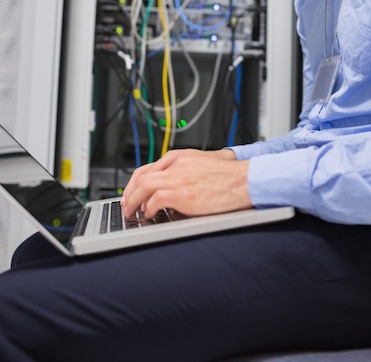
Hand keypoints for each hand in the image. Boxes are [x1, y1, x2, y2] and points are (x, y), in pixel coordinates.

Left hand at [122, 148, 250, 218]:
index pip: (148, 168)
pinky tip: (150, 214)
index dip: (136, 182)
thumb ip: (187, 169)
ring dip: (134, 201)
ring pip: (143, 187)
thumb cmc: (229, 176)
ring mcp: (177, 177)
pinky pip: (154, 200)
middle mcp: (175, 164)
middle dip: (130, 193)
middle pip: (142, 177)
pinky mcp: (180, 192)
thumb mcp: (204, 163)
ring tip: (132, 213)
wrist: (243, 180)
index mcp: (179, 157)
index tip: (131, 193)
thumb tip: (175, 184)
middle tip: (126, 206)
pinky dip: (149, 208)